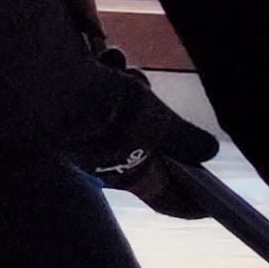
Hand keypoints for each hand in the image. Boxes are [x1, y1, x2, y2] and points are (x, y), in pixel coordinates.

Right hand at [77, 69, 218, 219]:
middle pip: (152, 146)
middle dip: (162, 119)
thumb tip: (209, 150)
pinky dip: (111, 74)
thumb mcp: (160, 125)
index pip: (166, 200)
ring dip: (135, 89)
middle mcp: (108, 161)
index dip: (190, 205)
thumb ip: (185, 138)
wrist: (56, 85)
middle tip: (160, 103)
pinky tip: (107, 61)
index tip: (212, 206)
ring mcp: (92, 133)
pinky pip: (108, 90)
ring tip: (128, 76)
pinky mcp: (78, 105)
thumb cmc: (111, 116)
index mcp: (130, 178)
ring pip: (131, 112)